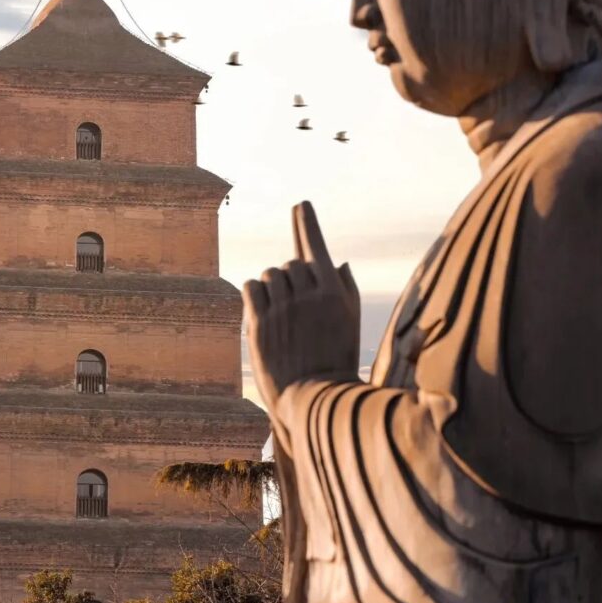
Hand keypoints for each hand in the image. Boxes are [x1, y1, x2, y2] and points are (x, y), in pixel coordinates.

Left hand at [242, 201, 360, 411]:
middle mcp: (307, 294)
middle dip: (291, 278)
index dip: (307, 223)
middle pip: (291, 264)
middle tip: (297, 307)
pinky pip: (251, 287)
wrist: (315, 398)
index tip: (301, 204)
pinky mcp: (260, 321)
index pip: (316, 246)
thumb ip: (345, 289)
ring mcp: (282, 308)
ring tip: (282, 315)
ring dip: (273, 287)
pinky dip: (255, 294)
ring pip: (270, 275)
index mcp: (333, 291)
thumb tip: (338, 262)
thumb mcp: (351, 323)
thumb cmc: (336, 359)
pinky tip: (264, 312)